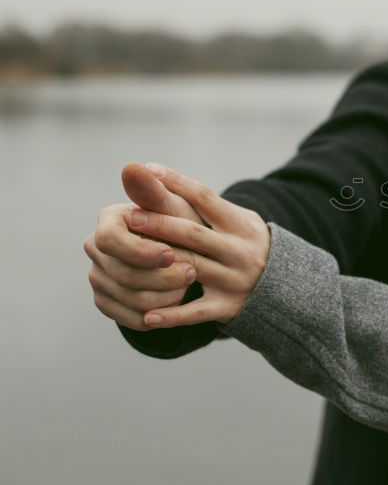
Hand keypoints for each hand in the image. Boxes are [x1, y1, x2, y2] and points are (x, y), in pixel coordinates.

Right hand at [85, 162, 207, 330]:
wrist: (193, 252)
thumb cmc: (185, 224)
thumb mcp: (176, 208)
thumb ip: (154, 192)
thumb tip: (132, 166)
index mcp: (108, 221)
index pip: (111, 240)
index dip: (141, 251)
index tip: (171, 254)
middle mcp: (96, 249)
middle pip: (121, 273)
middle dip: (161, 276)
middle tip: (193, 273)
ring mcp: (98, 276)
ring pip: (128, 297)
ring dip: (165, 295)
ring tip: (189, 285)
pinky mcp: (108, 302)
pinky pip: (130, 318)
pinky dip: (157, 315)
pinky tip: (177, 303)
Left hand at [122, 163, 271, 327]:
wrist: (286, 286)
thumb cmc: (247, 244)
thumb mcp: (239, 220)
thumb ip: (206, 205)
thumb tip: (156, 175)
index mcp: (240, 225)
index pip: (205, 197)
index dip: (177, 183)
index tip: (149, 170)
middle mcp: (238, 251)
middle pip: (193, 233)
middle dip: (160, 224)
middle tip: (130, 217)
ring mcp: (233, 279)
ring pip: (191, 268)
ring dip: (158, 263)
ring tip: (127, 257)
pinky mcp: (227, 306)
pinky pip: (196, 312)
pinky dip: (172, 314)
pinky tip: (146, 315)